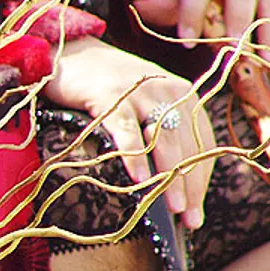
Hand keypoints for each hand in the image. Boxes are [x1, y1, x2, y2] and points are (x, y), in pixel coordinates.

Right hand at [44, 37, 215, 228]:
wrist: (68, 52)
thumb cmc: (102, 84)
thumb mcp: (141, 101)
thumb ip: (158, 129)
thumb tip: (168, 178)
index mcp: (181, 93)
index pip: (201, 142)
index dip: (201, 179)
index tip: (195, 211)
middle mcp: (167, 89)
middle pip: (187, 145)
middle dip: (190, 186)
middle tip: (190, 218)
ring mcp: (139, 91)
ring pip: (163, 140)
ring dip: (170, 177)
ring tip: (173, 207)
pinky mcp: (110, 95)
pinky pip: (127, 131)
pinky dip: (135, 156)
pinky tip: (140, 180)